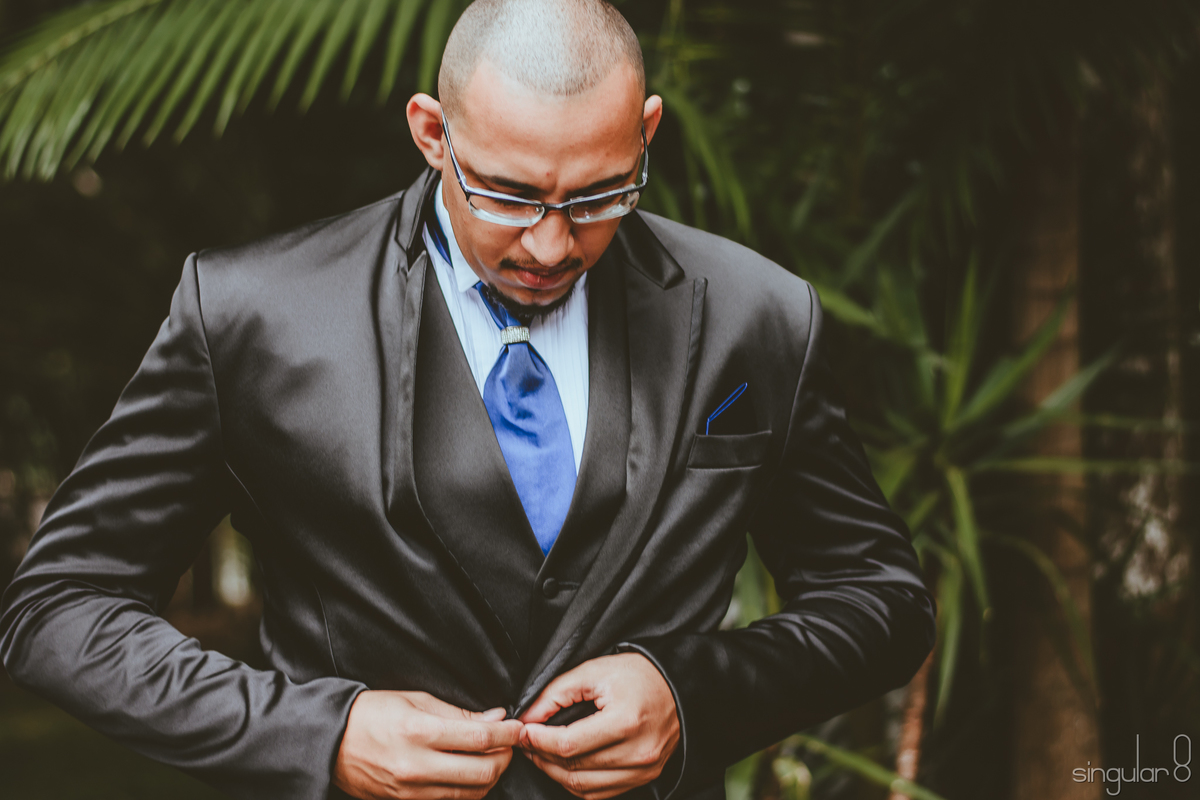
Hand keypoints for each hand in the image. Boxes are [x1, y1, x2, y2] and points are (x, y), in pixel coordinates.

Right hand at [334, 690, 522, 799]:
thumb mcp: (415, 700)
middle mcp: (417, 766)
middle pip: (483, 771)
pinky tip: (470, 773)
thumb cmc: (371, 714)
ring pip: (471, 793)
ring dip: (491, 775)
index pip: (480, 738)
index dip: (508, 733)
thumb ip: (458, 713)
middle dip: (506, 757)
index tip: (519, 727)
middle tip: (509, 743)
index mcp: (419, 732)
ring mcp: (412, 790)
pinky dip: (469, 789)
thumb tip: (495, 718)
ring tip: (493, 757)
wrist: (330, 743)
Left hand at [518, 653, 679, 799]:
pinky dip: (576, 783)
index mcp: (626, 721)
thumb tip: (528, 717)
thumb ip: (556, 693)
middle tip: (527, 741)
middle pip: (574, 768)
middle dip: (542, 756)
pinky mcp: (644, 777)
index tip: (524, 731)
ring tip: (541, 753)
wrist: (676, 685)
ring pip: (584, 786)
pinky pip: (600, 792)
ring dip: (555, 772)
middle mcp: (638, 752)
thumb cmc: (637, 675)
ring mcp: (643, 769)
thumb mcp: (594, 671)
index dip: (539, 740)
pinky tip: (564, 765)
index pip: (569, 744)